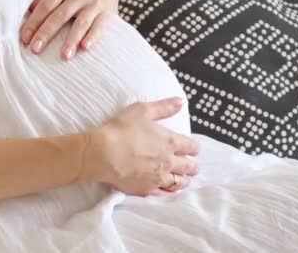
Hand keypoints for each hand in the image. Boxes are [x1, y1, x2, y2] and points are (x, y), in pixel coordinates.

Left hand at [20, 0, 120, 59]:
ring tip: (63, 56)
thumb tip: (30, 9)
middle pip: (60, 15)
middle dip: (47, 33)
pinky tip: (84, 47)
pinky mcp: (108, 11)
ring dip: (72, 40)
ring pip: (81, 23)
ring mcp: (95, 2)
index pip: (46, 5)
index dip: (34, 22)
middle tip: (35, 49)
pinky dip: (93, 36)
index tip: (25, 38)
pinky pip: (100, 26)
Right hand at [82, 98, 199, 196]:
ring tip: (184, 178)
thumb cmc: (120, 130)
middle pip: (189, 166)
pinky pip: (165, 194)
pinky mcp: (147, 190)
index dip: (194, 147)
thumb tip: (180, 102)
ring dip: (184, 179)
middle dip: (192, 165)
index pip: (191, 146)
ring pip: (180, 182)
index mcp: (169, 141)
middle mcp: (168, 161)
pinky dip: (171, 192)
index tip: (193, 149)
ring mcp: (159, 177)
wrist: (103, 154)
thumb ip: (163, 107)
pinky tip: (170, 190)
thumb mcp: (142, 110)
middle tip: (192, 165)